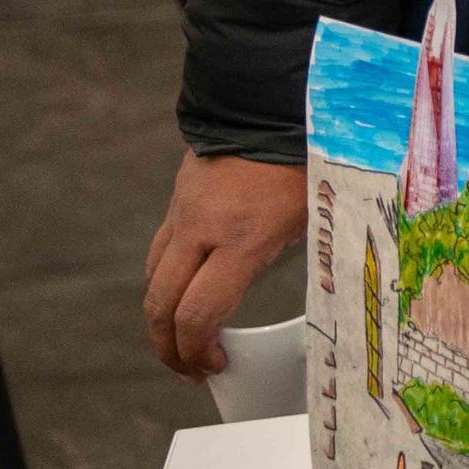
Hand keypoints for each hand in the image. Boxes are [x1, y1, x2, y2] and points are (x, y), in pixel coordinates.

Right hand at [143, 151, 305, 378]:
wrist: (274, 100)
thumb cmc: (310, 158)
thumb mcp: (314, 214)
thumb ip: (292, 254)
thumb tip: (298, 291)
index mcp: (242, 239)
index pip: (199, 312)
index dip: (198, 350)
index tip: (214, 365)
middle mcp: (203, 229)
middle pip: (160, 305)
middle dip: (167, 346)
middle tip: (188, 368)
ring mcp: (185, 212)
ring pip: (154, 277)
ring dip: (161, 315)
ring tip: (183, 339)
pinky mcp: (180, 197)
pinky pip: (163, 247)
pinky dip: (167, 278)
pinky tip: (189, 288)